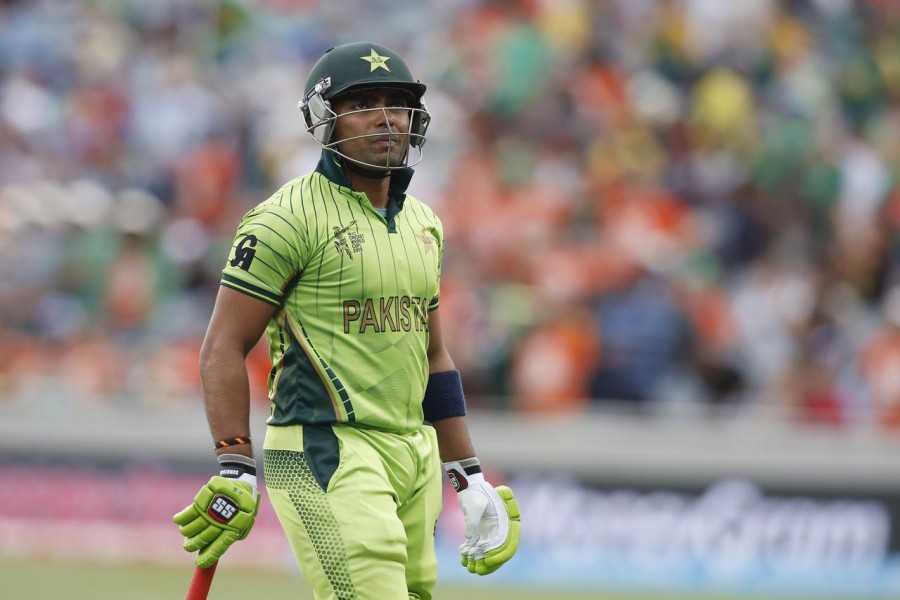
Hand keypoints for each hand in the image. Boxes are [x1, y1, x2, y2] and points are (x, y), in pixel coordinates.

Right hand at [173, 455, 258, 567]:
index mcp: (234, 528)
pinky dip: (180, 518)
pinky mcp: (203, 499)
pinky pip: (187, 514)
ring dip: (186, 532)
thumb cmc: (242, 505)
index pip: (218, 548)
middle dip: (192, 545)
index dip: (208, 557)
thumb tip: (216, 552)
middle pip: (200, 540)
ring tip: (187, 530)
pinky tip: (178, 519)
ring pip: (190, 529)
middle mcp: (220, 521)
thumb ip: (232, 536)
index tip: (199, 564)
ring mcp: (210, 510)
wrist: (241, 481)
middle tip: (188, 546)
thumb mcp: (244, 522)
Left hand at [445, 459, 520, 574]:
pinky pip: (480, 549)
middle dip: (490, 564)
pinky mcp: (482, 533)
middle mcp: (502, 530)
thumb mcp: (474, 504)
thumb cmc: (475, 493)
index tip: (488, 561)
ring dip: (481, 562)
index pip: (510, 544)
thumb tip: (468, 537)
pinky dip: (473, 556)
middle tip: (478, 571)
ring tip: (470, 568)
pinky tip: (464, 561)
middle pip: (500, 552)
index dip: (501, 556)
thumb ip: (473, 520)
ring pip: (489, 553)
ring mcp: (492, 533)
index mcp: (507, 523)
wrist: (469, 487)